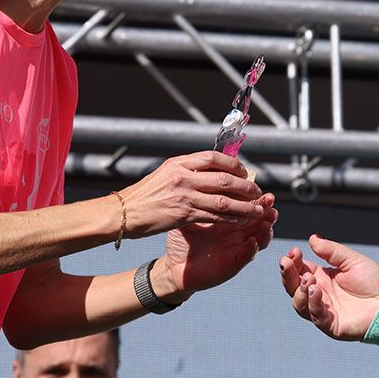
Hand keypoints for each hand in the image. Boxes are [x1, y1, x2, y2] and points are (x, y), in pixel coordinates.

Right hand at [119, 152, 265, 235]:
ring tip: (256, 208)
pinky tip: (240, 219)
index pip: (213, 157)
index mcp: (178, 163)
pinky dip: (231, 217)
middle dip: (245, 185)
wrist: (122, 214)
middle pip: (224, 178)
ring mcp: (184, 196)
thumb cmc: (143, 196)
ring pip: (224, 199)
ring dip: (244, 205)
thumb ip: (186, 171)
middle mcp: (183, 177)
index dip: (233, 164)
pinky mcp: (184, 214)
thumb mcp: (164, 174)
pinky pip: (215, 216)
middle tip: (256, 191)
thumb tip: (211, 171)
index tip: (243, 171)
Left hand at [156, 194, 276, 298]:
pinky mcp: (233, 264)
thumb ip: (197, 201)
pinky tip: (253, 242)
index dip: (256, 199)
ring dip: (265, 230)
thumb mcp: (189, 218)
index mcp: (229, 221)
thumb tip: (196, 176)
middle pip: (259, 221)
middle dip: (266, 211)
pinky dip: (251, 249)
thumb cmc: (182, 241)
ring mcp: (237, 249)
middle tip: (270, 200)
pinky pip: (246, 257)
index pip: (247, 207)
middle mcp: (237, 234)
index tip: (260, 189)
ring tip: (268, 221)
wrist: (174, 266)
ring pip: (259, 239)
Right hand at [279, 235, 378, 341]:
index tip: (293, 251)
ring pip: (300, 304)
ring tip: (308, 278)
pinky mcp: (332, 325)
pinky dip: (312, 304)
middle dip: (288, 275)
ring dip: (300, 290)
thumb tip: (312, 238)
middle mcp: (320, 294)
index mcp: (322, 278)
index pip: (299, 270)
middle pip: (294, 288)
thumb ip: (331, 251)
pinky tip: (316, 291)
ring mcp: (323, 310)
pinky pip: (316, 317)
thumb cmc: (374, 280)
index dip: (293, 262)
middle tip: (287, 263)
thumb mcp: (351, 260)